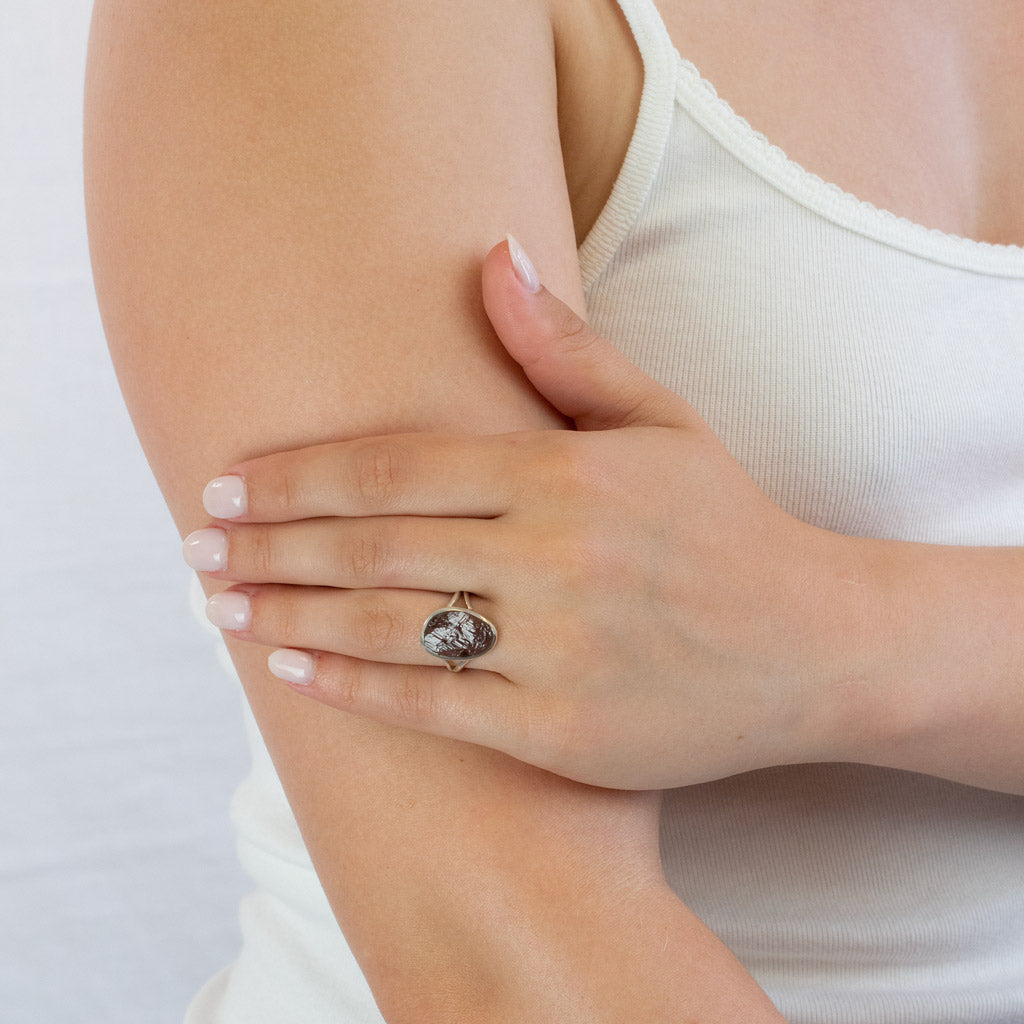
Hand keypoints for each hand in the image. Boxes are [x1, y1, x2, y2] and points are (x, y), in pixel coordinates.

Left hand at [186, 238, 860, 788]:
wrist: (814, 644)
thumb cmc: (726, 525)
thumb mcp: (660, 421)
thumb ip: (565, 348)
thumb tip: (489, 252)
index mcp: (566, 474)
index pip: (396, 466)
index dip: (298, 477)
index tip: (227, 485)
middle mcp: (554, 560)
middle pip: (372, 546)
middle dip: (268, 547)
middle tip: (195, 548)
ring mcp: (557, 651)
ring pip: (386, 627)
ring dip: (286, 614)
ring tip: (217, 607)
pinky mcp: (561, 730)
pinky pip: (433, 705)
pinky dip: (350, 686)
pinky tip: (288, 667)